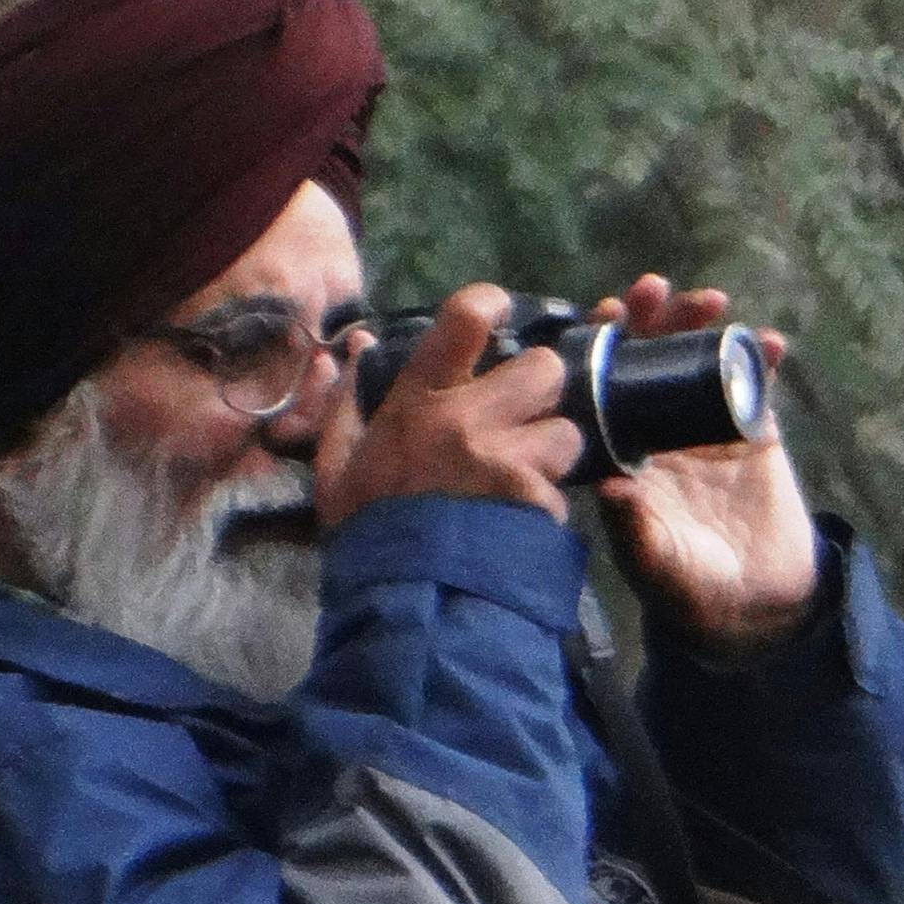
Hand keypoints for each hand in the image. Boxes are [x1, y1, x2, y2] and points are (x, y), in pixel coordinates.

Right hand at [314, 282, 576, 525]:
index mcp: (417, 401)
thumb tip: (357, 343)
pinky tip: (524, 525)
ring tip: (527, 481)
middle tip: (527, 419)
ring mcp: (504, 458)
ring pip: (566, 432)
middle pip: (544, 370)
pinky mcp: (535, 499)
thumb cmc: (367, 530)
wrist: (400, 601)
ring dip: (555, 454)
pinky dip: (551, 508)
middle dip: (545, 393)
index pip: (463, 320)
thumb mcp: (337, 466)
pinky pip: (563, 489)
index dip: (492, 303)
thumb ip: (346, 402)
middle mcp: (465, 418)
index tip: (504, 310)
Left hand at [593, 273, 818, 656]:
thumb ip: (634, 529)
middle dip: (649, 320)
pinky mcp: (752, 433)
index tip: (605, 314)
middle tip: (654, 290)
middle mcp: (655, 429)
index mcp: (620, 451)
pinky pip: (754, 385)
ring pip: (697, 360)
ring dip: (701, 326)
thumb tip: (611, 487)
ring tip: (712, 302)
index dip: (600, 346)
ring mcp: (703, 426)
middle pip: (646, 358)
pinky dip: (762, 359)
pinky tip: (770, 342)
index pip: (600, 385)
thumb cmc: (692, 586)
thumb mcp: (656, 562)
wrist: (757, 601)